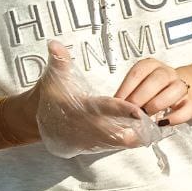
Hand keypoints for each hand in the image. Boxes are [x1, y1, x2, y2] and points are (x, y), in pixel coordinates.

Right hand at [33, 40, 147, 156]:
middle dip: (136, 130)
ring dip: (136, 137)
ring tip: (156, 129)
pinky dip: (129, 142)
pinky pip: (114, 146)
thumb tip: (54, 43)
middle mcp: (86, 127)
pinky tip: (145, 135)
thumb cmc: (49, 95)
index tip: (137, 110)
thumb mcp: (52, 77)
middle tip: (156, 123)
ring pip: (117, 143)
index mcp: (80, 109)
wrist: (35, 120)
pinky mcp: (92, 147)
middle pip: (116, 132)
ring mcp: (89, 140)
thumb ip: (59, 60)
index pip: (104, 109)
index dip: (121, 110)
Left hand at [115, 58, 191, 125]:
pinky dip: (176, 117)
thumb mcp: (134, 89)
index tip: (117, 103)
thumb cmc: (147, 92)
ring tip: (146, 117)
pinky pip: (187, 108)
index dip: (127, 88)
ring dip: (159, 104)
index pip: (139, 71)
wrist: (173, 93)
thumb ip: (126, 97)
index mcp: (150, 66)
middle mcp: (167, 73)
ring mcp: (180, 86)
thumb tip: (113, 110)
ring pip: (177, 89)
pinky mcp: (190, 102)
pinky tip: (162, 123)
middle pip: (159, 78)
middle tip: (132, 111)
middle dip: (142, 96)